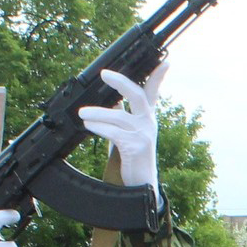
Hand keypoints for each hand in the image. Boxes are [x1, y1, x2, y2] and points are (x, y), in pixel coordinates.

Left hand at [77, 64, 165, 190]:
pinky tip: (88, 126)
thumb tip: (111, 100)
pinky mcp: (137, 147)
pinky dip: (100, 128)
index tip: (165, 62)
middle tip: (104, 74)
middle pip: (139, 96)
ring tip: (82, 113)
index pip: (153, 92)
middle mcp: (149, 123)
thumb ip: (120, 116)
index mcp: (147, 117)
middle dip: (122, 82)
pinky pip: (115, 133)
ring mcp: (144, 134)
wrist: (140, 185)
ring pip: (120, 117)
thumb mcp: (126, 132)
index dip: (159, 76)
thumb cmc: (131, 158)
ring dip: (98, 113)